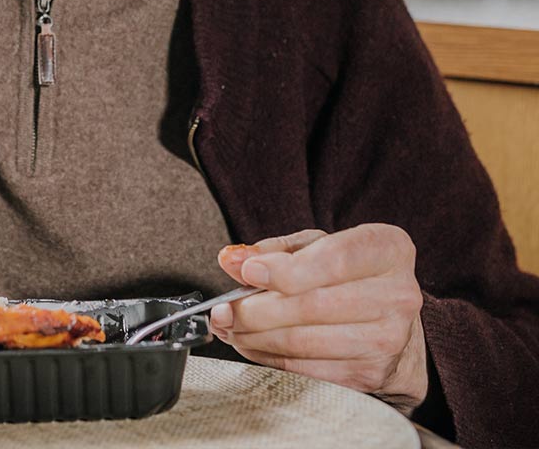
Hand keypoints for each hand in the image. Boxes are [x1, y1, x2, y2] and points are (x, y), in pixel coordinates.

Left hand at [211, 225, 428, 412]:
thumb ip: (273, 251)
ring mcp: (388, 340)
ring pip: (303, 343)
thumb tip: (232, 260)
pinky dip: (268, 358)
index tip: (246, 273)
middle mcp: (397, 296)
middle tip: (223, 309)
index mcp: (387, 250)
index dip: (283, 270)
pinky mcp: (370, 375)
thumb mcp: (316, 246)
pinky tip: (251, 344)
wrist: (390, 321)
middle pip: (311, 306)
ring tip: (230, 327)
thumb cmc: (347, 275)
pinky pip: (305, 370)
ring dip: (254, 337)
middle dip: (254, 310)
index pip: (332, 260)